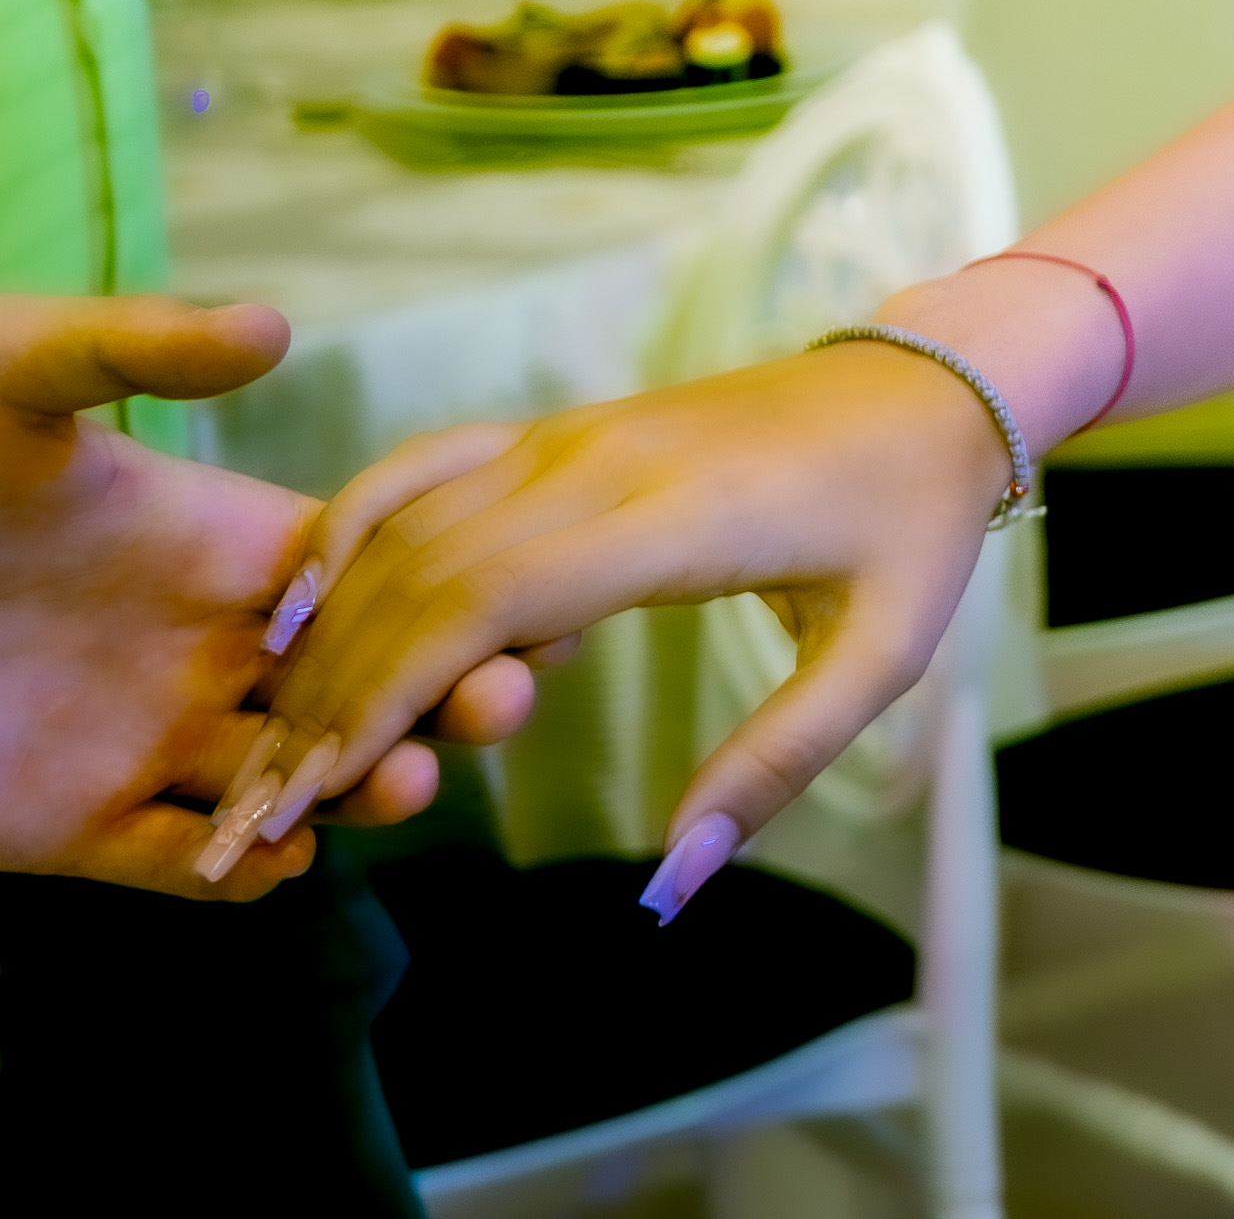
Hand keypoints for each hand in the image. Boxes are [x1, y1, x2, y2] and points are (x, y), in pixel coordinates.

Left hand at [0, 295, 540, 896]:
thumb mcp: (23, 373)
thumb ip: (137, 347)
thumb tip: (273, 326)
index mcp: (229, 549)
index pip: (377, 579)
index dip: (457, 593)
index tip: (527, 603)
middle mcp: (210, 649)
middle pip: (364, 689)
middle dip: (440, 702)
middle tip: (494, 702)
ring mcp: (149, 739)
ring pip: (289, 784)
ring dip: (356, 792)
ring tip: (397, 783)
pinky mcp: (74, 821)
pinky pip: (173, 863)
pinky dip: (230, 876)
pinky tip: (271, 860)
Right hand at [210, 338, 1008, 905]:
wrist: (929, 386)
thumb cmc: (910, 524)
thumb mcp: (884, 654)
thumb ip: (777, 764)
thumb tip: (675, 884)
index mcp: (676, 516)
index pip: (486, 604)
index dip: (387, 699)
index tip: (320, 793)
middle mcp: (600, 460)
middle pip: (422, 574)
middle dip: (332, 693)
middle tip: (266, 803)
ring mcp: (571, 432)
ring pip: (409, 525)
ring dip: (330, 631)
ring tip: (277, 739)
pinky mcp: (559, 425)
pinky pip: (427, 466)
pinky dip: (351, 527)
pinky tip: (300, 608)